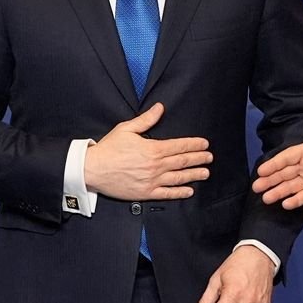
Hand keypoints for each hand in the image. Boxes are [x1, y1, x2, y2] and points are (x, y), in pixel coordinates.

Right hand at [83, 103, 210, 200]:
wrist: (92, 170)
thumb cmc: (108, 149)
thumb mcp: (126, 129)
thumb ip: (146, 119)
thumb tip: (160, 108)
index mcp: (152, 148)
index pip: (179, 146)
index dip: (194, 144)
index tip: (204, 144)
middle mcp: (155, 166)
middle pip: (183, 161)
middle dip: (199, 158)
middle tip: (209, 157)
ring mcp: (152, 181)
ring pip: (179, 178)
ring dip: (194, 175)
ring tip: (205, 173)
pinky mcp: (145, 193)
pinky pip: (167, 194)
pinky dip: (179, 192)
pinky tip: (189, 191)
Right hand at [251, 133, 302, 208]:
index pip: (287, 158)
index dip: (274, 164)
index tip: (262, 171)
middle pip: (284, 173)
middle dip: (270, 180)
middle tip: (256, 187)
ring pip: (290, 187)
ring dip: (278, 192)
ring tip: (265, 199)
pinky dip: (294, 201)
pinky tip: (285, 204)